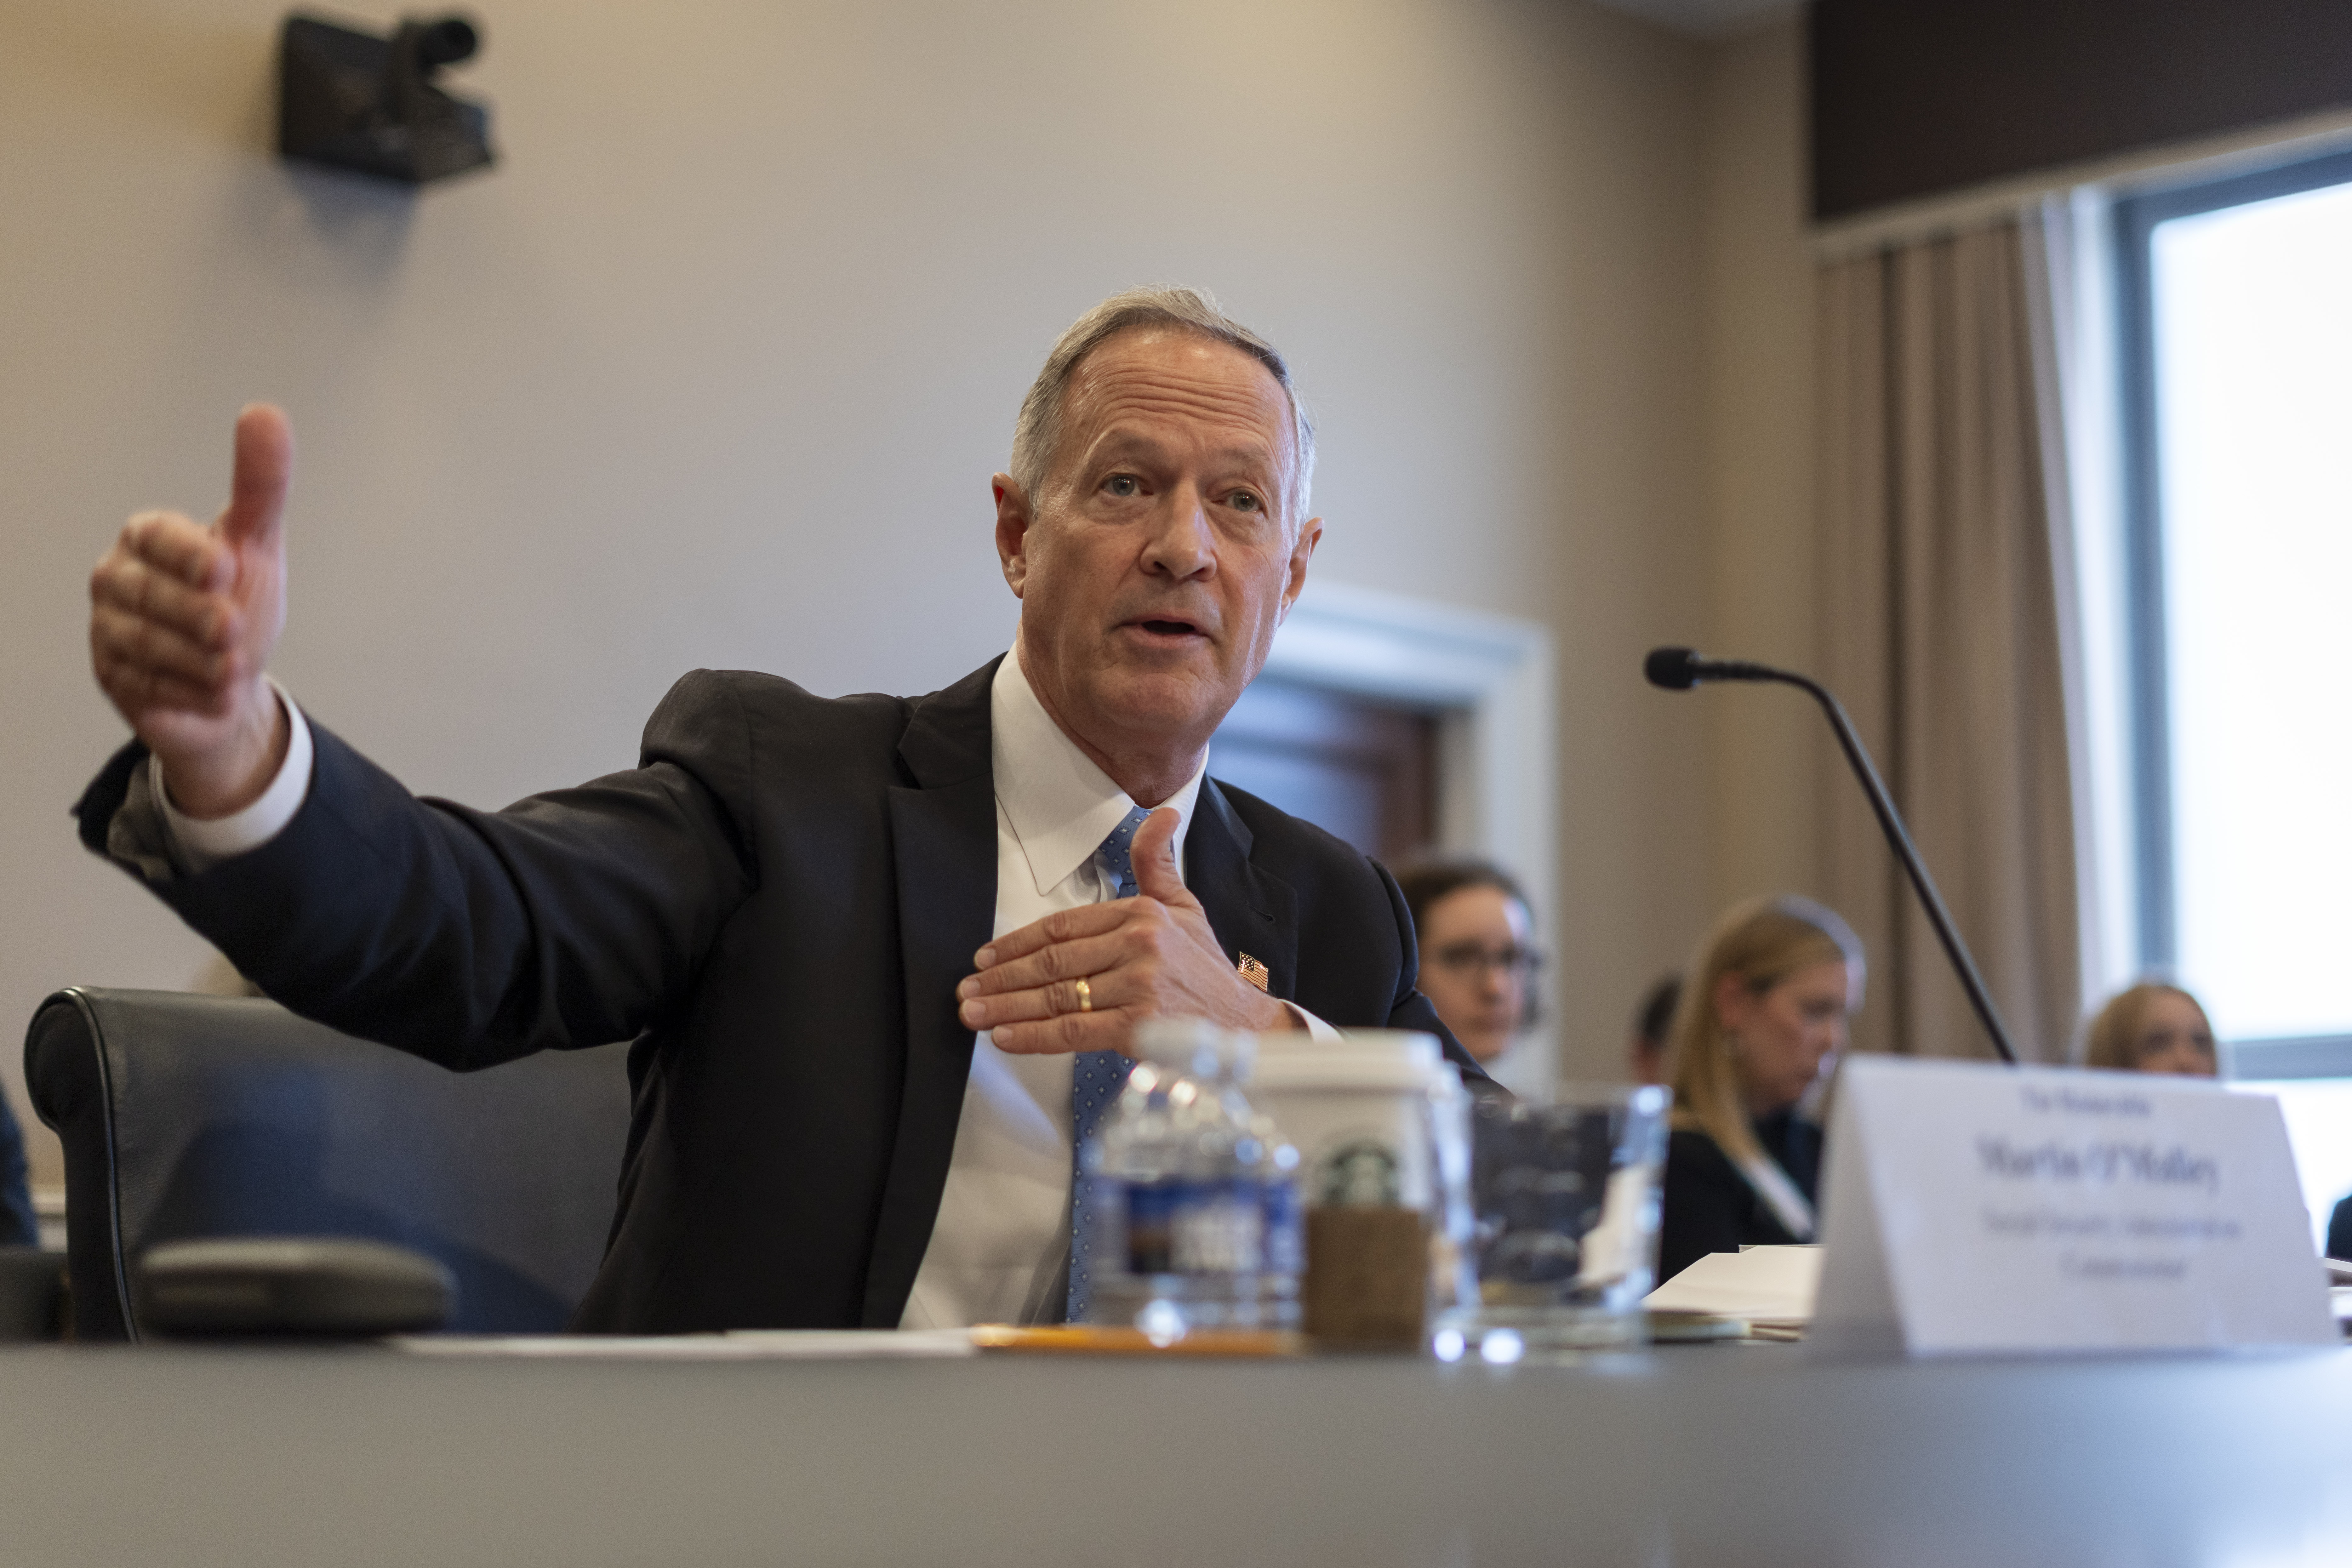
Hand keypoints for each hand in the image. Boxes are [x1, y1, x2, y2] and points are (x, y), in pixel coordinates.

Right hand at [89, 405, 292, 817]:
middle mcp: (118, 578)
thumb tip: (265, 413)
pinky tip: (214, 692)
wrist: (232, 680)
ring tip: (233, 667)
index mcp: (149, 538)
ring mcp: (108, 627)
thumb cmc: (239, 600)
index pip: (156, 535)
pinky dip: (188, 692)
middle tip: (233, 630)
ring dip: (199, 660)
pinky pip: (144, 686)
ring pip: (144, 644)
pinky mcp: (111, 675)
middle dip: (197, 615)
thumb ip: (261, 484)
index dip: (189, 553)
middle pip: (149, 594)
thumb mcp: (257, 543)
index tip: (227, 567)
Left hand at [958, 807, 1294, 1053]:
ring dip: (1006, 1006)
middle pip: (1053, 962)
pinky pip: (1072, 1031)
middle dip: (1002, 977)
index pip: (1063, 926)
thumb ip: (1158, 864)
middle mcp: (1139, 946)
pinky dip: (1034, 1036)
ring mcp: (1138, 986)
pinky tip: (1005, 1036)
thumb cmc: (1207, 972)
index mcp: (1142, 914)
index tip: (987, 956)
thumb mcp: (1185, 907)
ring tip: (972, 1013)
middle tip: (968, 988)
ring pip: (1056, 996)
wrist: (1244, 1028)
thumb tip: (1161, 814)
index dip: (1018, 941)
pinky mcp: (1138, 1027)